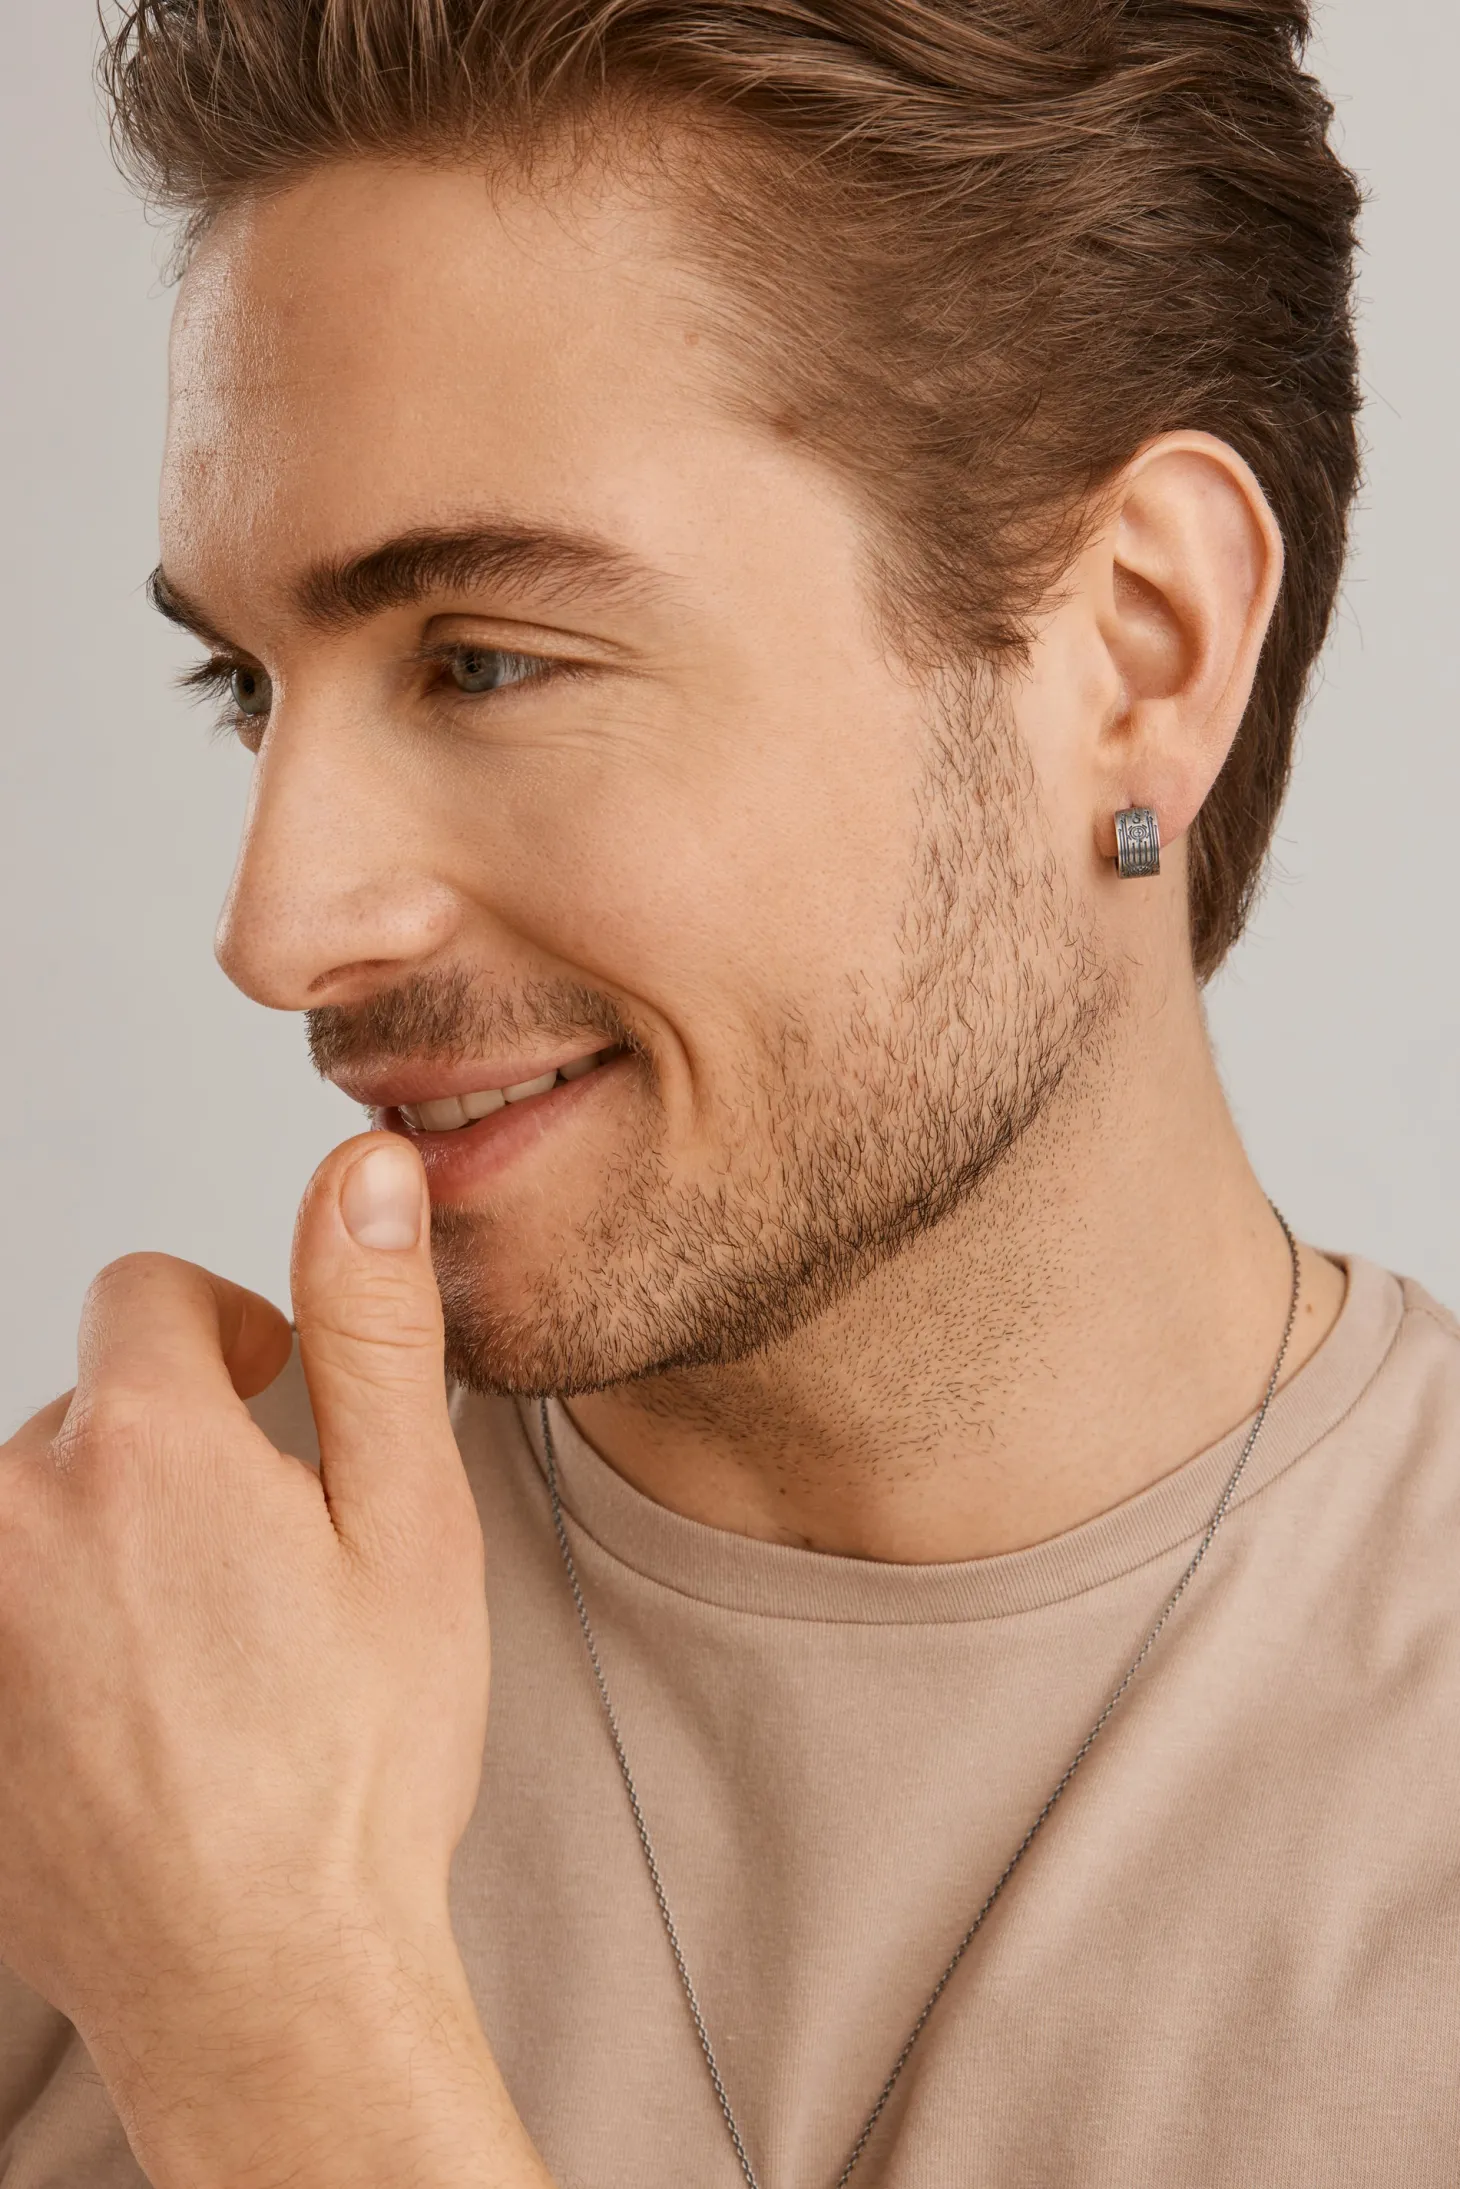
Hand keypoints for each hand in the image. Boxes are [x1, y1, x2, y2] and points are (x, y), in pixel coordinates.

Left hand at [0, 1134, 545, 2187]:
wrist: (262, 1985)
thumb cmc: (353, 1766)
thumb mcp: (407, 1523)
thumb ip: (371, 1324)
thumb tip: (359, 1172)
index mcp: (139, 1445)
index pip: (143, 1289)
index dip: (228, 1334)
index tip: (272, 1407)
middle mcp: (12, 1514)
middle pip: (84, 1410)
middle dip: (167, 1452)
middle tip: (261, 1569)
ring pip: (31, 1515)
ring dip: (100, 1544)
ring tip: (198, 1658)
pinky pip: (0, 1617)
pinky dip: (49, 1638)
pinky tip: (132, 1719)